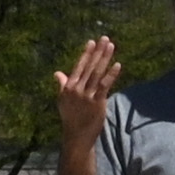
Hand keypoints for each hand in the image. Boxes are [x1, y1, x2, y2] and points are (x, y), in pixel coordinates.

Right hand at [54, 33, 120, 153]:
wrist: (76, 136)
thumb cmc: (70, 117)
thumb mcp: (63, 100)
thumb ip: (62, 85)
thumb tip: (57, 73)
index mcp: (69, 87)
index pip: (78, 66)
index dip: (86, 54)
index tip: (92, 42)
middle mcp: (77, 89)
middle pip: (90, 67)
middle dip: (98, 52)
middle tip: (105, 38)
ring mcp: (87, 96)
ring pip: (97, 73)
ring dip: (105, 58)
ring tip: (111, 46)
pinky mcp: (97, 103)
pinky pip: (105, 86)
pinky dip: (111, 75)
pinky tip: (117, 65)